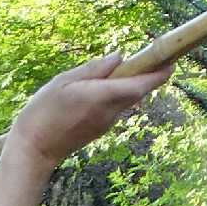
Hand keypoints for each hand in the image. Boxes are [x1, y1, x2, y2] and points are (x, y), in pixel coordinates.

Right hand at [9, 52, 170, 165]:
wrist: (35, 148)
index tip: (172, 62)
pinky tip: (100, 89)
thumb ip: (94, 69)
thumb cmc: (43, 110)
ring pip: (127, 100)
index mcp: (102, 96)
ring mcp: (107, 123)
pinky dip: (117, 96)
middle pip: (137, 92)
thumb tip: (119, 58)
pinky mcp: (101, 129)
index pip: (139, 85)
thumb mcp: (63, 81)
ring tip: (117, 71)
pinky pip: (116, 108)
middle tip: (151, 59)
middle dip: (147, 76)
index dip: (158, 74)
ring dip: (129, 86)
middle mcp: (110, 112)